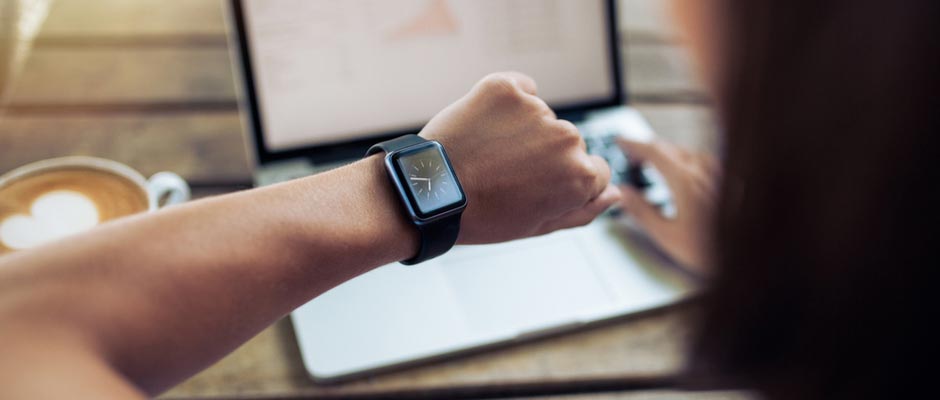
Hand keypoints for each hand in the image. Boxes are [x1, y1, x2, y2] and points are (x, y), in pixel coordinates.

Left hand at [421, 72, 620, 243]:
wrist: (428, 192)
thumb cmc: (481, 216)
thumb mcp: (538, 226)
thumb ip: (584, 210)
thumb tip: (614, 194)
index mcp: (580, 176)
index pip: (595, 170)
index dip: (563, 182)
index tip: (535, 186)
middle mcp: (566, 139)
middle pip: (569, 143)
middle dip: (544, 155)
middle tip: (505, 173)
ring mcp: (536, 110)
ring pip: (542, 117)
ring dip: (523, 130)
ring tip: (488, 153)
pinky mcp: (506, 88)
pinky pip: (520, 88)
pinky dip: (507, 102)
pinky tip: (486, 126)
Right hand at [617, 138, 718, 273]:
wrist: (748, 255)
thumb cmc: (711, 250)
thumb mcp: (666, 235)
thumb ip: (642, 211)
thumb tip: (624, 194)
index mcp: (684, 181)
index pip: (654, 152)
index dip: (634, 144)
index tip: (621, 142)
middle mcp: (703, 172)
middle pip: (671, 148)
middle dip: (649, 149)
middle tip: (634, 157)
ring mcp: (719, 174)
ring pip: (688, 152)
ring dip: (668, 154)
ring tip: (657, 164)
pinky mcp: (730, 182)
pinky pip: (704, 161)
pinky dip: (686, 161)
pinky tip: (687, 173)